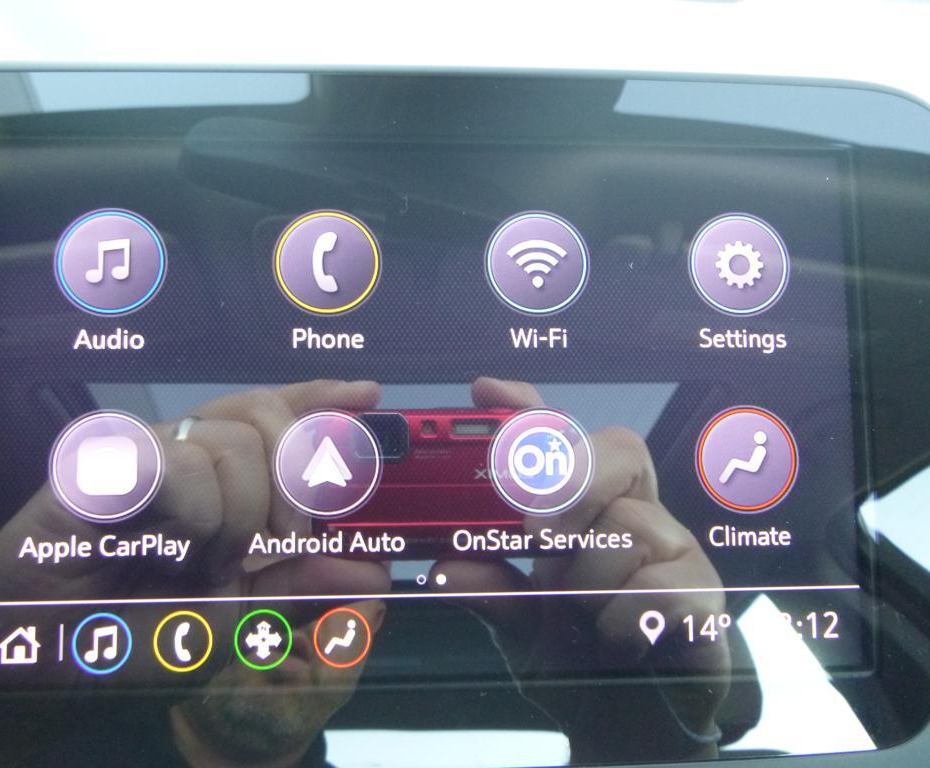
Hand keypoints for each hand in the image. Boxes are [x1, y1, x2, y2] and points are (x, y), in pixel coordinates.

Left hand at [432, 377, 729, 761]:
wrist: (633, 728)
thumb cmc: (578, 659)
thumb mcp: (518, 624)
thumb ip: (487, 591)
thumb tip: (444, 567)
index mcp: (587, 510)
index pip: (566, 439)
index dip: (529, 410)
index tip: (488, 392)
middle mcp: (635, 514)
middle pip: (614, 453)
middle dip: (572, 487)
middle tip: (540, 540)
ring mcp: (676, 549)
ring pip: (627, 529)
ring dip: (588, 585)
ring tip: (586, 620)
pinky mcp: (705, 593)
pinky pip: (655, 588)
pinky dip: (619, 625)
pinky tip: (619, 644)